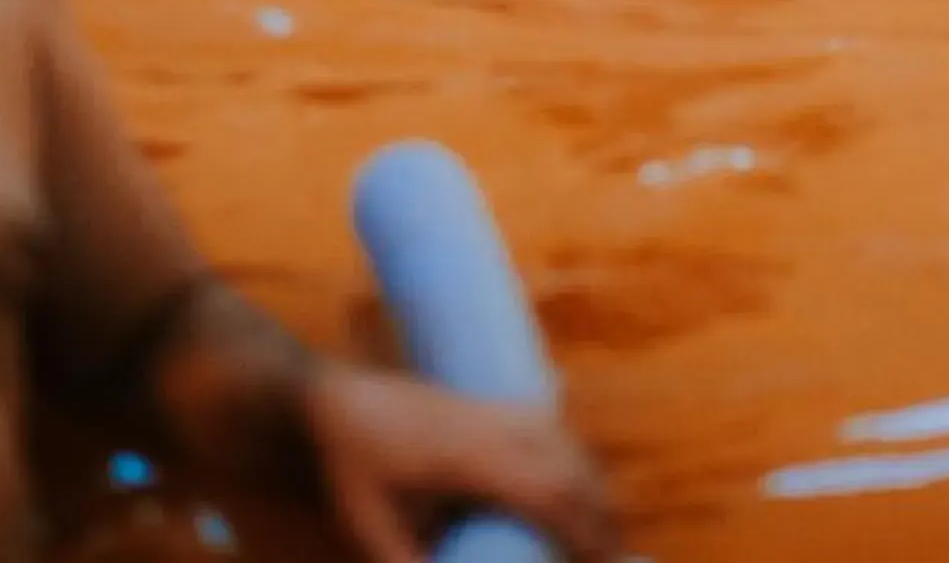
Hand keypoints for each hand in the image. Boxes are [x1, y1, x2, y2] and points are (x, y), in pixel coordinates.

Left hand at [305, 361, 617, 562]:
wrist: (336, 401)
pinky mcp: (494, 404)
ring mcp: (498, 410)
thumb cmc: (352, 467)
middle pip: (573, 471)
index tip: (601, 561)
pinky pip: (555, 430)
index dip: (583, 531)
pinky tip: (579, 488)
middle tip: (612, 558)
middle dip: (601, 518)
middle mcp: (497, 428)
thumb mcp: (371, 529)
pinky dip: (577, 462)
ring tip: (603, 535)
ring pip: (570, 447)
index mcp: (473, 458)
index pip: (550, 494)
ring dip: (594, 490)